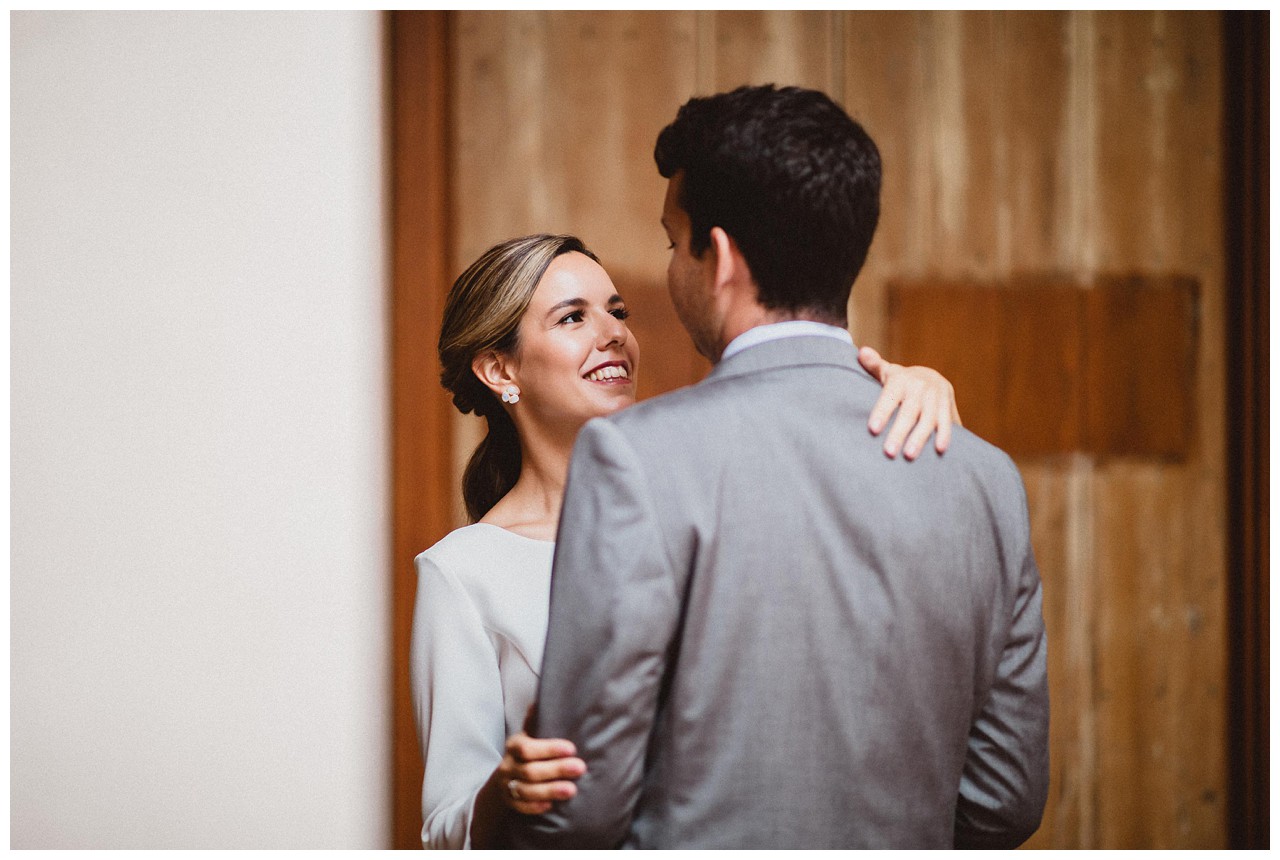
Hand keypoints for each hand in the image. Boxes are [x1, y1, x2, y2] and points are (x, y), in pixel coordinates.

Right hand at [493, 731, 586, 815]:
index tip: (571, 749)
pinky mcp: (511, 803)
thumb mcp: (528, 735)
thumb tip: (541, 700)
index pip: (528, 747)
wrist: (504, 779)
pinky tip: (552, 805)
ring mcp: (508, 785)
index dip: (549, 749)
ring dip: (550, 790)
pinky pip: (521, 807)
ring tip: (572, 790)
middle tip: (580, 768)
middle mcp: (508, 766)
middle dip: (556, 769)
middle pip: (530, 770)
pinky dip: (536, 806)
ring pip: (526, 791)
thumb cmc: (525, 752)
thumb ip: (535, 722)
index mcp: (514, 745)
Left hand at [859, 345, 962, 459]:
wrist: (931, 377)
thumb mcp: (888, 372)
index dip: (882, 412)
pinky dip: (944, 434)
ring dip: (919, 438)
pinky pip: (946, 421)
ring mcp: (935, 397)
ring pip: (927, 419)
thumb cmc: (900, 381)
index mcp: (901, 380)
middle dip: (899, 432)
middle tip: (889, 452)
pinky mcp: (947, 406)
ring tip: (909, 455)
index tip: (873, 429)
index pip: (890, 396)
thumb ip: (874, 365)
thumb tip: (862, 352)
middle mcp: (919, 387)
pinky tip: (939, 450)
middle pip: (908, 412)